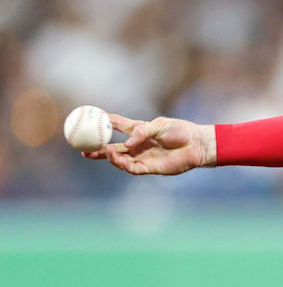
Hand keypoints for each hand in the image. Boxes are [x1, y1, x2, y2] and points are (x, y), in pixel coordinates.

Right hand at [83, 114, 216, 175]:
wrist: (197, 144)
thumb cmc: (181, 131)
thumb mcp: (160, 125)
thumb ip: (143, 132)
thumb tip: (127, 144)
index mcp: (140, 130)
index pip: (118, 125)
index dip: (104, 122)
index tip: (89, 118)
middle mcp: (138, 144)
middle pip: (112, 148)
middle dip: (97, 149)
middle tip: (82, 149)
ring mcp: (142, 156)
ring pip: (120, 160)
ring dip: (110, 157)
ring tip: (104, 151)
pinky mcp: (149, 168)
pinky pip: (131, 168)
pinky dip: (123, 164)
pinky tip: (119, 158)